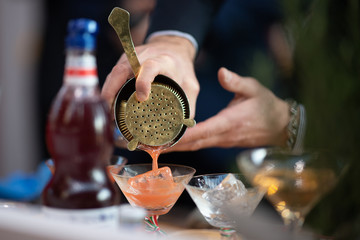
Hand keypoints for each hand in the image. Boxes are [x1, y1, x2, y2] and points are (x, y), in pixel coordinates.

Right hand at [101, 35, 198, 118]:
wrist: (172, 47)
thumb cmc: (181, 67)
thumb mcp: (190, 85)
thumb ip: (189, 104)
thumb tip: (183, 126)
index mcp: (163, 61)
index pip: (151, 67)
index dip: (144, 81)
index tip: (142, 97)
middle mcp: (143, 57)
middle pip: (121, 70)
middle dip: (112, 92)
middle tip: (111, 115)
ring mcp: (130, 58)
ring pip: (113, 75)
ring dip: (107, 94)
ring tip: (108, 115)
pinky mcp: (123, 62)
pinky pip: (112, 77)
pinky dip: (109, 92)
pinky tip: (109, 106)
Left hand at [166, 67, 289, 151]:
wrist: (280, 126)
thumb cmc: (267, 106)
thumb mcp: (254, 89)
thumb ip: (236, 82)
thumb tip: (221, 72)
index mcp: (228, 122)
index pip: (201, 131)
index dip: (182, 136)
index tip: (163, 139)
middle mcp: (222, 135)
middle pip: (192, 144)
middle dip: (170, 146)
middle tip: (148, 145)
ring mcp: (221, 141)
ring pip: (195, 146)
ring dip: (175, 148)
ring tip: (154, 145)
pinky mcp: (221, 141)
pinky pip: (200, 145)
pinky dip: (185, 145)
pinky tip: (172, 142)